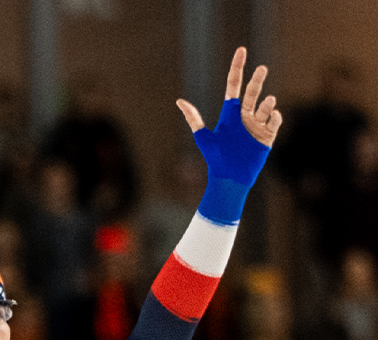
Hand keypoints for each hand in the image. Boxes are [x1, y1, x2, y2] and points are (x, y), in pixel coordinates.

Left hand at [175, 47, 278, 222]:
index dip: (237, 68)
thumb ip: (193, 118)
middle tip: (261, 68)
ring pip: (265, 106)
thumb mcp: (203, 136)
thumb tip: (179, 101)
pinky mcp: (268, 136)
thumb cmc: (215, 158)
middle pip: (252, 92)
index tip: (241, 50)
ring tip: (267, 102)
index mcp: (231, 113)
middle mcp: (245, 116)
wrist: (228, 177)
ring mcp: (258, 125)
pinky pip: (274, 121)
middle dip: (257, 80)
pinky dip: (273, 117)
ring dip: (265, 104)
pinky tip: (270, 117)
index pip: (234, 85)